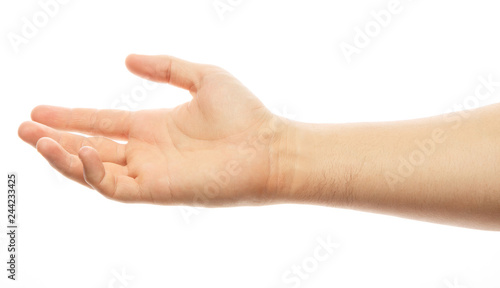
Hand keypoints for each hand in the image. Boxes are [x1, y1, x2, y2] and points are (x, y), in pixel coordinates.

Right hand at [18, 54, 290, 205]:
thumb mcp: (202, 76)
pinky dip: (94, 173)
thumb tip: (127, 60)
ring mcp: (151, 173)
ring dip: (64, 158)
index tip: (38, 110)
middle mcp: (147, 153)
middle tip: (23, 129)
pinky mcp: (159, 191)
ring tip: (37, 140)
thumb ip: (165, 66)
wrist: (269, 146)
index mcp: (153, 128)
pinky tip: (82, 151)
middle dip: (55, 142)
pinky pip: (115, 187)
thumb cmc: (244, 114)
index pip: (102, 124)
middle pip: (90, 149)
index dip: (70, 118)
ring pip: (96, 172)